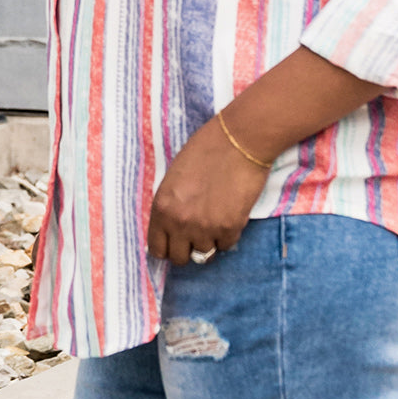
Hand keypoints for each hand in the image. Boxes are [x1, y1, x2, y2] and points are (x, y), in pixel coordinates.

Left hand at [147, 116, 269, 264]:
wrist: (240, 140)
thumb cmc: (207, 149)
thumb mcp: (175, 177)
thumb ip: (171, 205)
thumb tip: (172, 226)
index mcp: (162, 207)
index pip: (157, 249)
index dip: (168, 246)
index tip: (176, 242)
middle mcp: (180, 222)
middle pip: (179, 258)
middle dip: (188, 248)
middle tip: (197, 235)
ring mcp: (205, 227)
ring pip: (205, 254)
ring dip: (210, 241)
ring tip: (216, 220)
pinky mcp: (230, 228)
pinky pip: (227, 245)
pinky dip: (229, 235)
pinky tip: (230, 214)